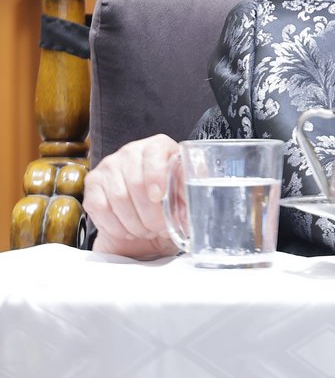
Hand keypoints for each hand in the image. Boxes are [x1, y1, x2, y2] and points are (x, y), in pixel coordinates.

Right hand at [86, 134, 180, 259]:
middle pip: (135, 182)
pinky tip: (128, 231)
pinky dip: (115, 225)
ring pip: (117, 197)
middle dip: (149, 213)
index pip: (154, 154)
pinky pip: (99, 207)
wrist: (147, 212)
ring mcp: (109, 166)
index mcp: (159, 146)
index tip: (159, 197)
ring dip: (134, 222)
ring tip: (146, 230)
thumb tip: (199, 190)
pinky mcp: (92, 184)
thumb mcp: (188, 192)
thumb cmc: (172, 198)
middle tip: (159, 228)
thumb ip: (192, 189)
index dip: (156, 177)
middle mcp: (131, 151)